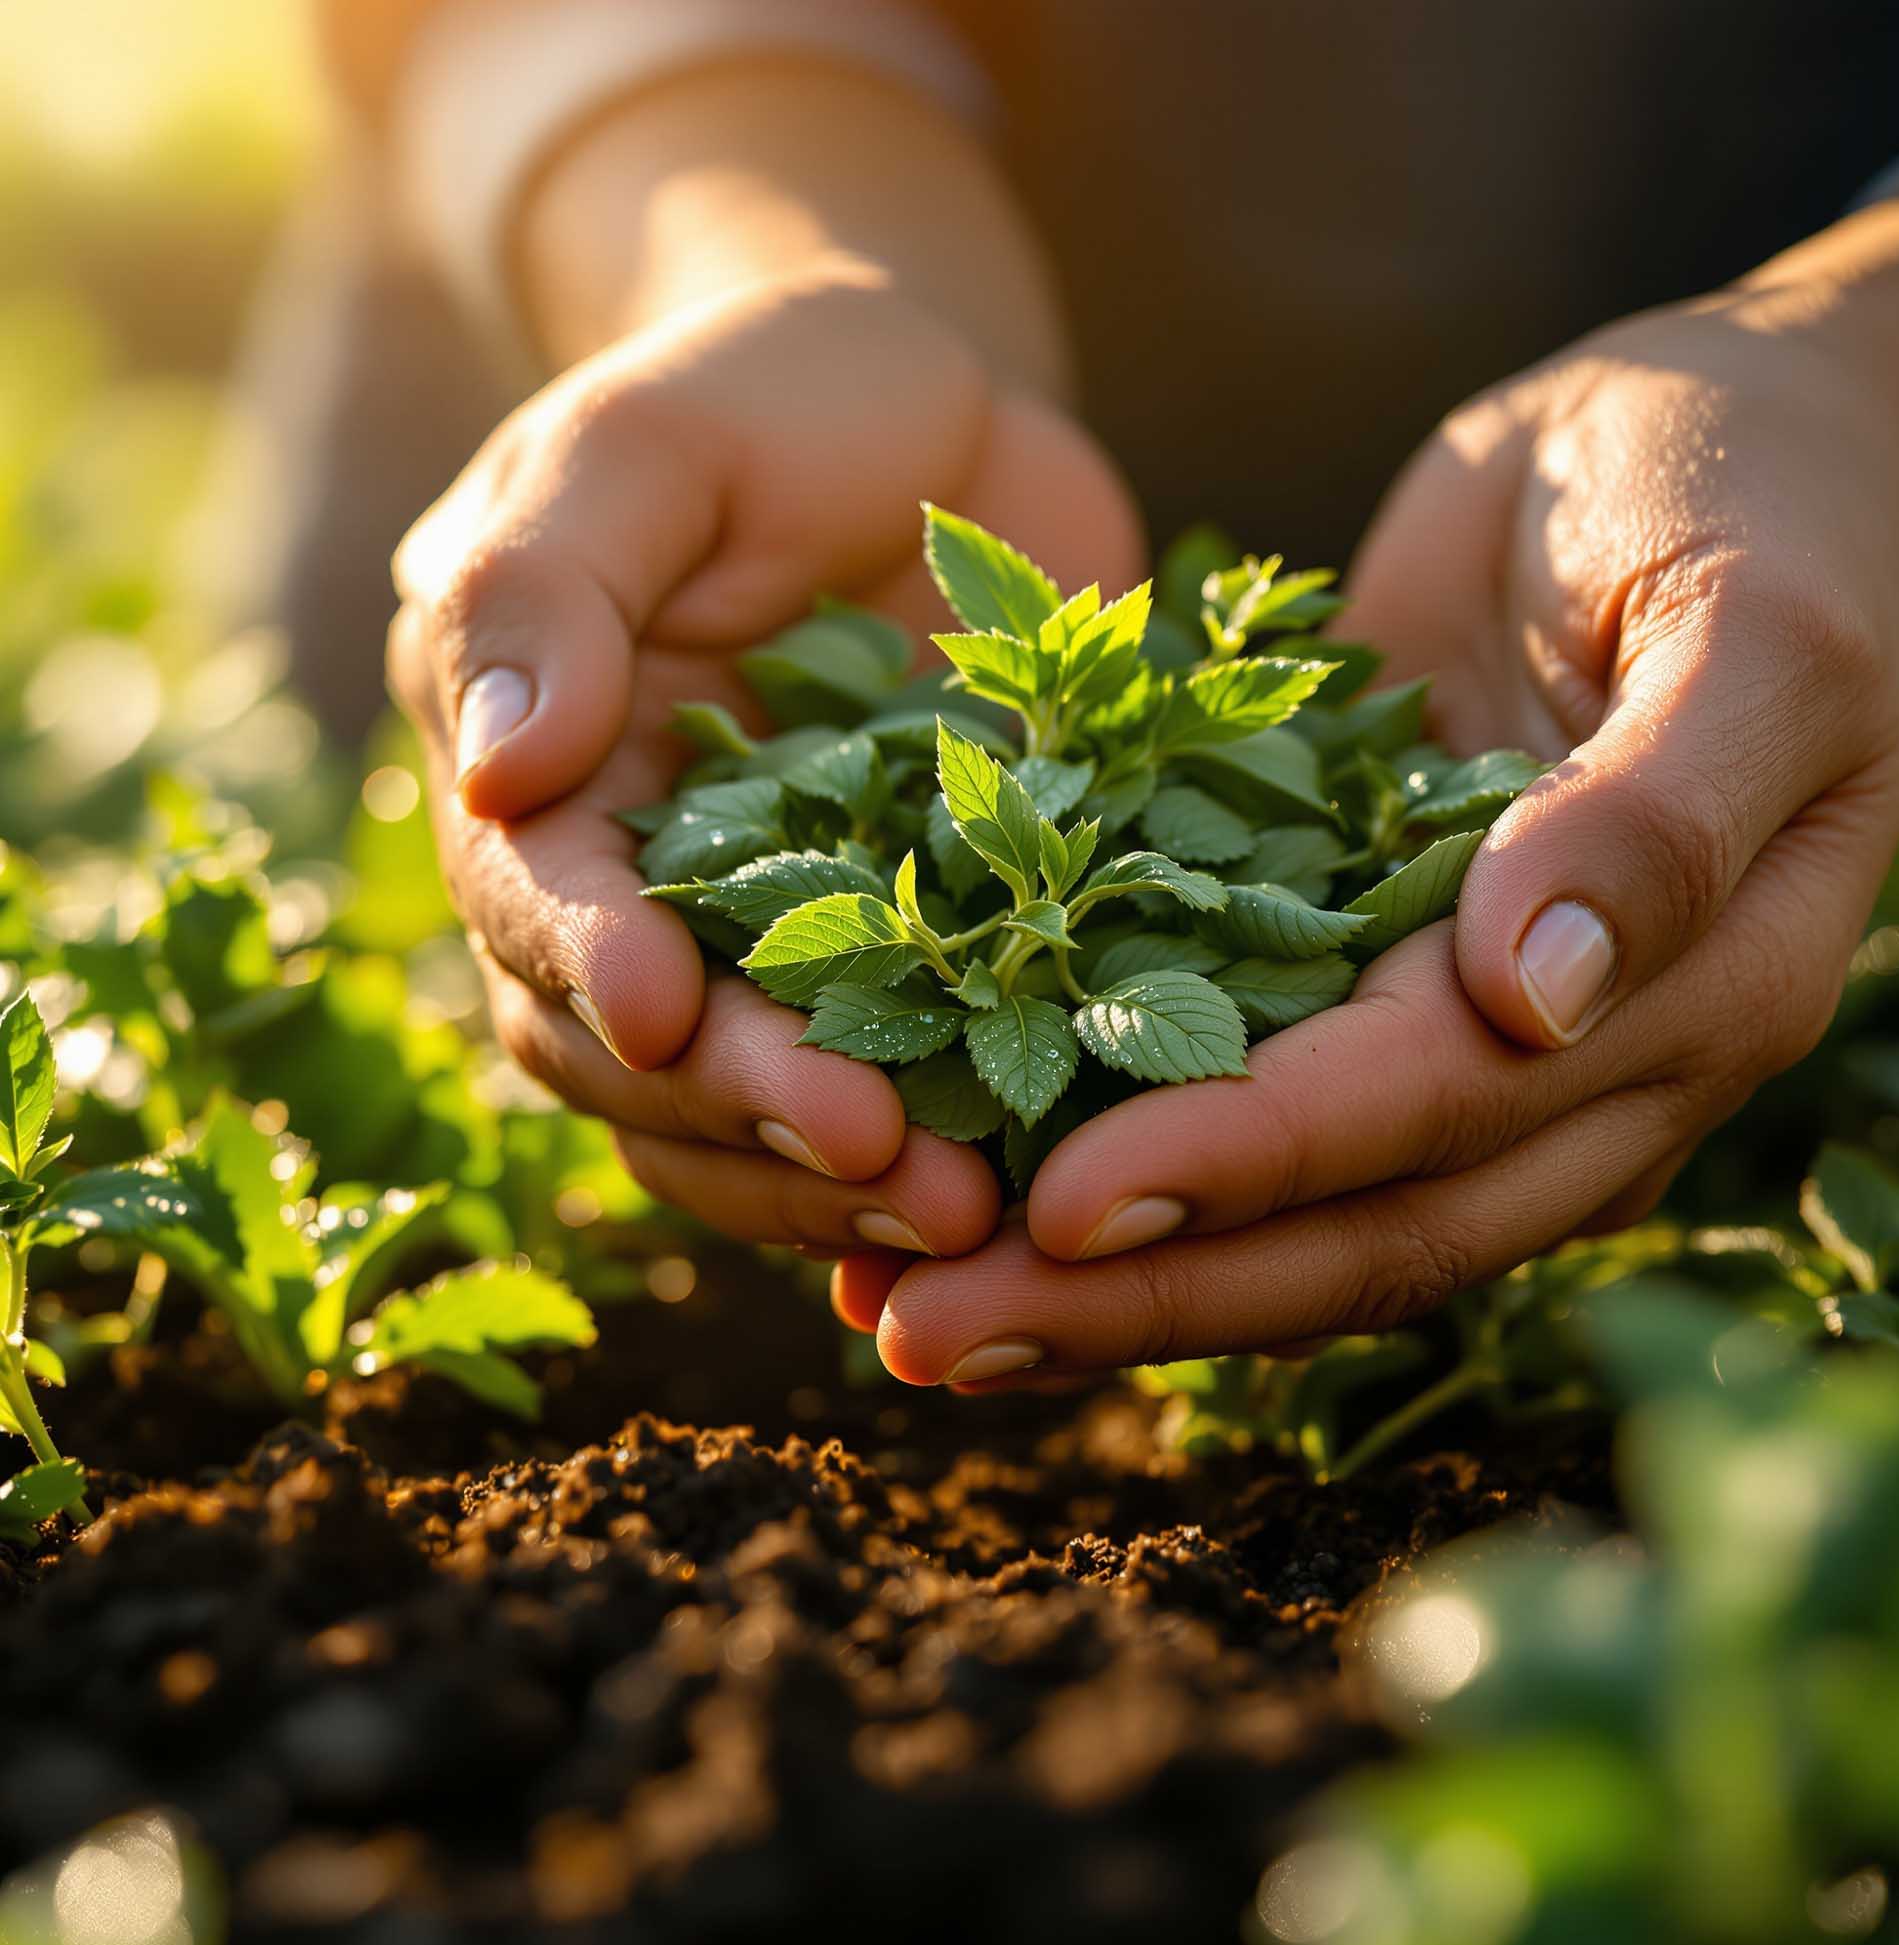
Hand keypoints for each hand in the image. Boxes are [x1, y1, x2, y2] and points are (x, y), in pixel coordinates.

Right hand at [391, 261, 1142, 1256]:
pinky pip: (910, 1085)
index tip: (669, 1018)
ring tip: (969, 1212)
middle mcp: (642, 892)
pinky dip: (939, 1157)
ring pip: (760, 1110)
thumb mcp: (645, 443)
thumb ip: (549, 584)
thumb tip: (499, 767)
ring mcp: (782, 942)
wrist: (934, 413)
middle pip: (649, 1056)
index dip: (596, 968)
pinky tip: (1014, 1209)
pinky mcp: (917, 956)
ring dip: (843, 1178)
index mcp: (545, 779)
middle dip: (753, 1112)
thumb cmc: (766, 392)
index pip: (538, 903)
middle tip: (881, 1156)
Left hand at [853, 283, 1898, 1384]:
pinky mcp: (1377, 994)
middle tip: (922, 1334)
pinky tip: (963, 1198)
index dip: (1254, 1162)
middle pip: (1347, 1232)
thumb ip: (1662, 815)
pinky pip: (1248, 1113)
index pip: (1436, 1116)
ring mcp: (1472, 1052)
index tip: (1061, 1205)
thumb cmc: (1753, 505)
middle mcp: (1579, 1075)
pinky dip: (1110, 1164)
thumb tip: (1538, 998)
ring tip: (902, 1318)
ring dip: (1098, 1281)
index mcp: (1688, 1003)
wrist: (1711, 455)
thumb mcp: (1750, 633)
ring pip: (1287, 1217)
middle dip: (1135, 1288)